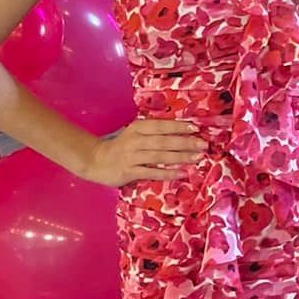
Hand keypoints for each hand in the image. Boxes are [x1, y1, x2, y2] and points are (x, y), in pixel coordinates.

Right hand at [80, 118, 203, 186]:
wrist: (94, 160)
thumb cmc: (120, 147)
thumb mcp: (134, 134)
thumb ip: (153, 133)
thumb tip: (180, 133)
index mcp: (137, 128)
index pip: (161, 125)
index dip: (179, 126)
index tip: (196, 127)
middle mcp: (135, 140)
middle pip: (164, 141)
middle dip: (185, 142)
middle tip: (203, 144)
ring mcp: (132, 156)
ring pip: (160, 156)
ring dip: (180, 157)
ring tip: (197, 158)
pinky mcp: (129, 172)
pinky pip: (152, 172)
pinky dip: (168, 173)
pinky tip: (182, 173)